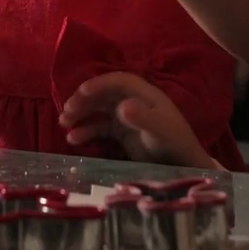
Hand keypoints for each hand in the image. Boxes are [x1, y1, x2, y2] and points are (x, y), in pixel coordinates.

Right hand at [58, 72, 215, 168]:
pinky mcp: (123, 135)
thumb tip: (122, 106)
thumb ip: (143, 118)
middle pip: (105, 94)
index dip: (100, 83)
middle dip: (85, 100)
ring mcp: (128, 119)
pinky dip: (87, 132)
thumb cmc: (175, 145)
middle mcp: (134, 103)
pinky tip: (74, 139)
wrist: (184, 168)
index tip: (82, 91)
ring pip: (99, 111)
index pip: (119, 81)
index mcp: (146, 95)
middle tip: (67, 111)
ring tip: (64, 123)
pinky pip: (101, 129)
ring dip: (81, 114)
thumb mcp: (160, 131)